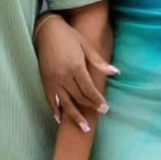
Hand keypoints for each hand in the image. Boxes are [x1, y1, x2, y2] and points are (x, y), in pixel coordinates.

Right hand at [34, 15, 117, 132]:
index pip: (89, 89)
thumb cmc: (69, 36)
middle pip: (79, 97)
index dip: (98, 100)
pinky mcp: (45, 81)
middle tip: (100, 114)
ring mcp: (53, 80)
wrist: (47, 30)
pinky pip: (50, 100)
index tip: (105, 108)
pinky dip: (55, 110)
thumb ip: (99, 62)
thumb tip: (115, 72)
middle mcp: (63, 76)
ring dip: (74, 116)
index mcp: (76, 66)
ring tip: (84, 128)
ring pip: (65, 103)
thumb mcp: (86, 45)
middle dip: (90, 107)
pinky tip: (60, 120)